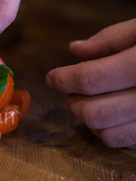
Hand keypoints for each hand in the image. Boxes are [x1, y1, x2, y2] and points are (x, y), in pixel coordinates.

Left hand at [46, 19, 135, 148]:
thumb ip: (113, 38)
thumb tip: (74, 51)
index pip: (91, 79)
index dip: (63, 79)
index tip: (53, 76)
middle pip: (94, 113)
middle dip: (73, 101)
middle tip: (70, 88)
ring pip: (108, 135)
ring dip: (88, 120)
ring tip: (88, 100)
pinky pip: (127, 142)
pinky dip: (108, 131)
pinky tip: (110, 113)